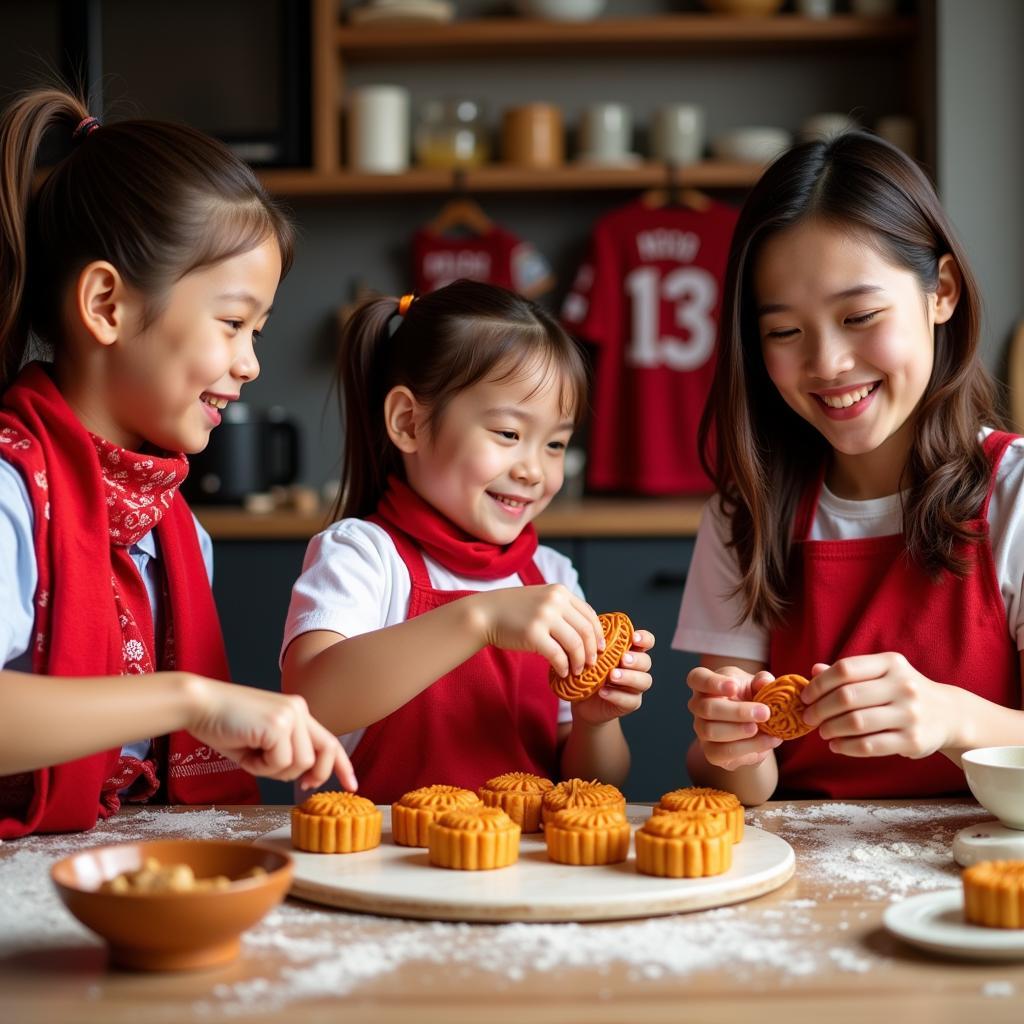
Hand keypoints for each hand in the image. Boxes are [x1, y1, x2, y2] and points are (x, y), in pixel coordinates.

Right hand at [184, 676, 357, 791]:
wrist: (199, 705)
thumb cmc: (224, 725)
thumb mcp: (261, 742)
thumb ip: (285, 754)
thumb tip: (303, 777)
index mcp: (297, 712)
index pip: (329, 740)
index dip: (341, 764)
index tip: (351, 784)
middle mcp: (299, 710)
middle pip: (323, 754)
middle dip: (316, 775)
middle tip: (303, 786)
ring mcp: (290, 715)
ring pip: (301, 763)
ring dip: (275, 770)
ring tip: (253, 756)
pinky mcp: (278, 724)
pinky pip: (280, 762)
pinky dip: (261, 767)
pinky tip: (247, 751)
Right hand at [472, 584, 604, 678]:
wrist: (485, 613)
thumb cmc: (513, 610)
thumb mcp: (541, 599)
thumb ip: (562, 609)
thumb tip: (585, 632)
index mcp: (560, 592)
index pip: (589, 614)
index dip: (598, 634)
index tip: (601, 648)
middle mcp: (555, 601)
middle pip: (586, 630)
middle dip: (592, 650)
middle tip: (592, 664)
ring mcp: (544, 616)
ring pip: (575, 644)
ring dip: (579, 661)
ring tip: (577, 671)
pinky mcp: (533, 634)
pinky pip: (557, 655)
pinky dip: (563, 667)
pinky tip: (562, 673)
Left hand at [572, 629, 654, 726]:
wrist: (582, 701)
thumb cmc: (588, 672)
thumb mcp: (591, 655)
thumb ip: (596, 642)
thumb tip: (589, 624)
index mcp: (630, 651)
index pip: (646, 641)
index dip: (644, 638)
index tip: (634, 638)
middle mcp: (637, 668)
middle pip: (646, 661)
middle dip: (636, 659)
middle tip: (623, 659)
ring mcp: (635, 687)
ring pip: (644, 681)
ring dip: (629, 677)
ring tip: (612, 676)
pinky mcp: (630, 703)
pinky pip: (630, 700)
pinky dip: (616, 695)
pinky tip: (603, 692)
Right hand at [686, 665, 781, 770]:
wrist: (756, 726)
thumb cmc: (751, 697)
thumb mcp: (758, 684)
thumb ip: (762, 680)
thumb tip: (764, 682)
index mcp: (705, 683)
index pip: (697, 679)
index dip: (712, 683)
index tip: (734, 687)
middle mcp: (698, 706)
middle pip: (706, 708)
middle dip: (737, 712)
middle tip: (764, 712)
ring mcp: (702, 730)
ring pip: (712, 731)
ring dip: (740, 730)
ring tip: (764, 728)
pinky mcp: (712, 752)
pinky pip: (724, 751)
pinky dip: (749, 747)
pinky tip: (769, 740)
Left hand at [801, 654, 953, 758]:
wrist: (949, 714)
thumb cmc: (902, 691)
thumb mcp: (881, 673)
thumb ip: (849, 672)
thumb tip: (814, 670)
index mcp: (891, 663)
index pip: (844, 669)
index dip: (819, 684)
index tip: (805, 696)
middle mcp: (903, 686)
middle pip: (847, 697)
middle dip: (820, 709)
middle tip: (808, 718)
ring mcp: (910, 714)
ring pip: (856, 722)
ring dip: (831, 729)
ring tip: (822, 732)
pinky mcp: (913, 740)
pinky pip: (870, 745)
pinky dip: (846, 747)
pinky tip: (836, 745)